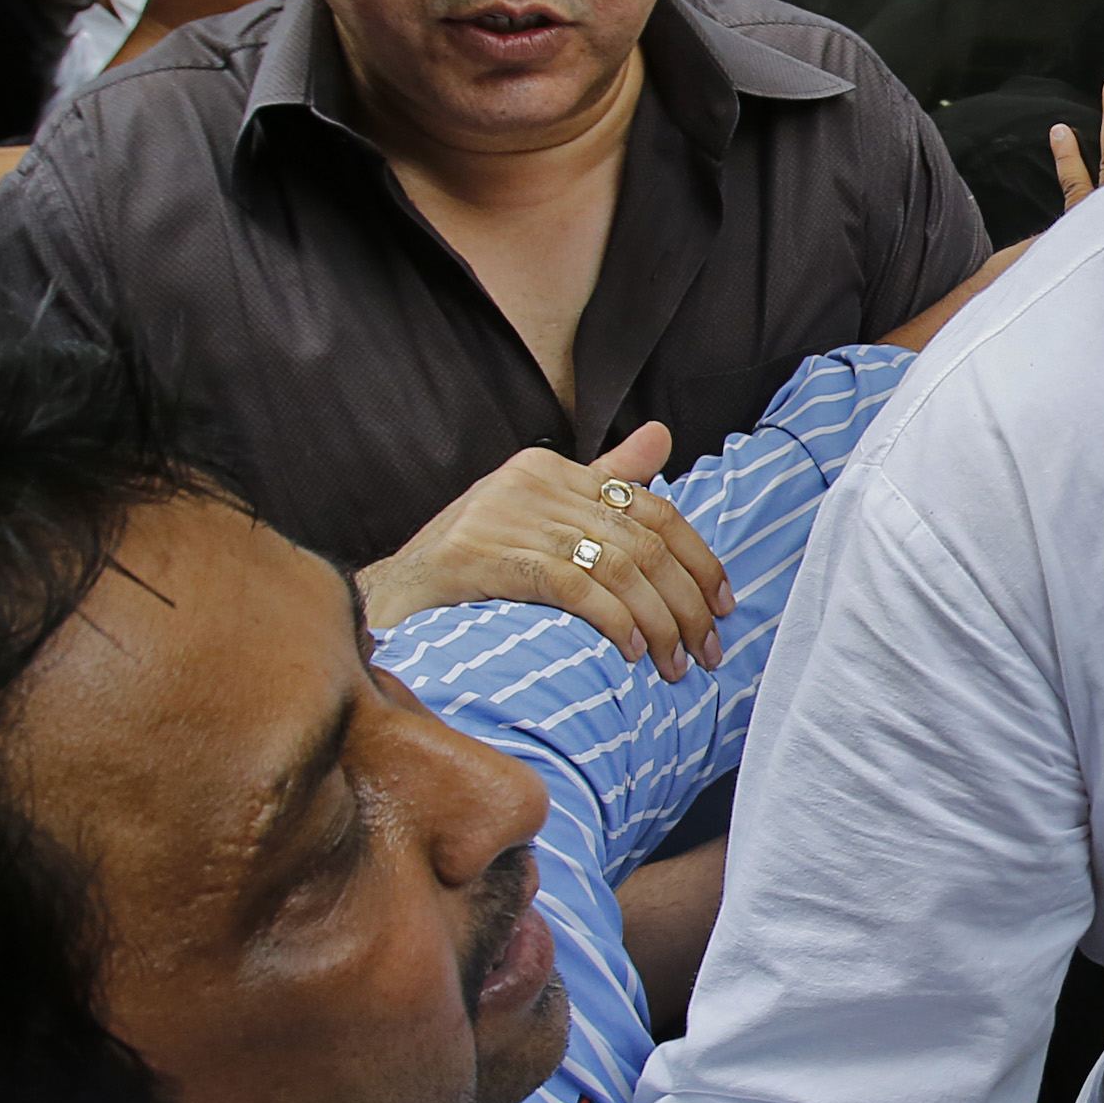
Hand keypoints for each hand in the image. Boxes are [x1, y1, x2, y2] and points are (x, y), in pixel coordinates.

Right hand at [356, 424, 733, 681]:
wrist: (380, 607)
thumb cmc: (466, 570)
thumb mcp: (534, 519)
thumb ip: (601, 481)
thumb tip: (663, 436)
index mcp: (546, 469)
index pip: (652, 508)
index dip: (699, 559)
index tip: (723, 605)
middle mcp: (528, 483)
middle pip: (643, 541)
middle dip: (686, 602)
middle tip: (709, 650)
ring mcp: (503, 517)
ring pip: (618, 567)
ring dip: (659, 623)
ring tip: (675, 666)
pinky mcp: (481, 556)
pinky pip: (575, 587)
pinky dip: (615, 622)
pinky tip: (632, 654)